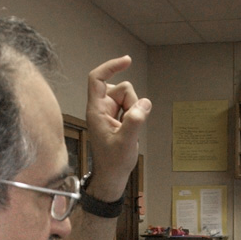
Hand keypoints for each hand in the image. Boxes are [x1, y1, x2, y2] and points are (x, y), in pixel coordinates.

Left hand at [85, 55, 151, 198]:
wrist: (111, 178)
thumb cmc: (113, 163)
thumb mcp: (126, 143)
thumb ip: (134, 121)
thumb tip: (144, 104)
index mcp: (96, 111)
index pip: (97, 79)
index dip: (110, 66)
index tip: (127, 61)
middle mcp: (101, 109)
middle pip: (121, 88)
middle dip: (132, 102)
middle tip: (130, 124)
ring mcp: (109, 113)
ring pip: (129, 98)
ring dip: (134, 110)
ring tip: (130, 130)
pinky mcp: (117, 119)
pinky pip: (131, 107)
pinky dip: (135, 115)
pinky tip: (131, 130)